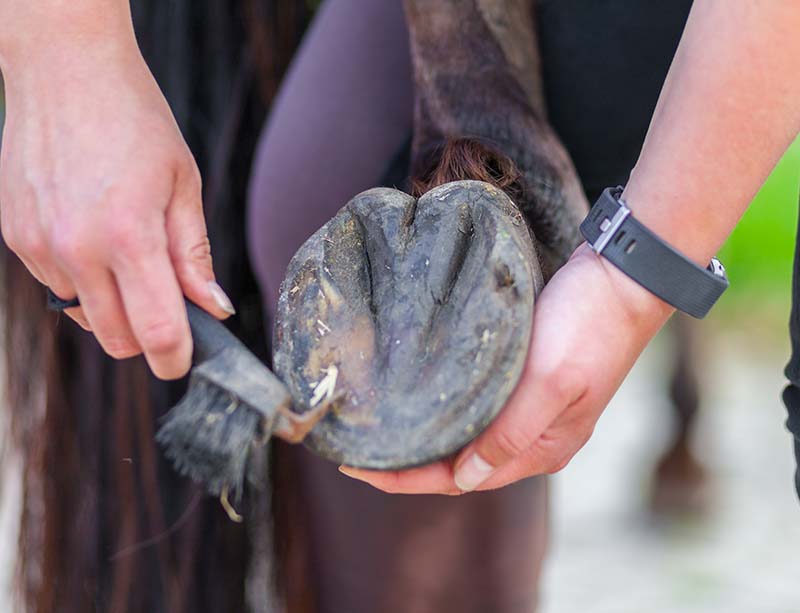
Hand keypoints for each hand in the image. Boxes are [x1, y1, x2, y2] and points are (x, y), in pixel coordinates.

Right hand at [0, 27, 233, 378]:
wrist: (66, 70)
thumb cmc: (135, 121)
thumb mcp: (182, 185)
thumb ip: (194, 255)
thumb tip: (212, 308)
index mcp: (130, 236)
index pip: (157, 330)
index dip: (175, 358)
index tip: (183, 362)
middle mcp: (77, 249)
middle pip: (117, 339)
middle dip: (147, 337)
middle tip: (167, 306)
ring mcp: (39, 245)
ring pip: (84, 316)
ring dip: (113, 306)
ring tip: (128, 253)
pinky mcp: (15, 236)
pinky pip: (56, 285)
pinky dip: (82, 279)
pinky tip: (93, 236)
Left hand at [340, 244, 673, 493]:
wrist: (624, 274)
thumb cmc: (591, 325)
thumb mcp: (551, 382)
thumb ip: (510, 434)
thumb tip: (465, 478)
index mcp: (543, 448)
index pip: (461, 479)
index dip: (408, 479)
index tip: (360, 468)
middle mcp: (535, 437)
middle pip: (460, 464)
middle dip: (409, 463)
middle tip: (358, 451)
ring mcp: (532, 409)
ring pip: (466, 437)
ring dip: (425, 437)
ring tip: (380, 429)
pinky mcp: (527, 379)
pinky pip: (476, 408)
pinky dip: (445, 410)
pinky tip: (419, 397)